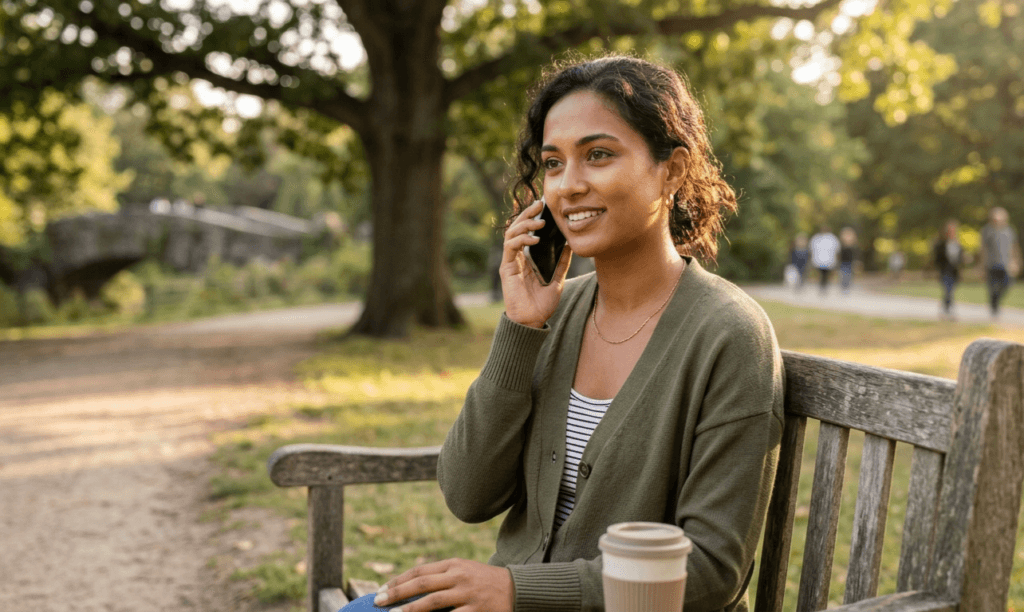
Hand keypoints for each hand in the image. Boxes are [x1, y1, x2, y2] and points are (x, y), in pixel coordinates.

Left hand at [372, 558, 513, 611]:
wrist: (518, 589)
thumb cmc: (485, 581)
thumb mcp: (464, 570)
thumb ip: (442, 576)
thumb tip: (411, 586)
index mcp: (454, 564)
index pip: (419, 571)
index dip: (398, 580)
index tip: (382, 590)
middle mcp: (459, 576)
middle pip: (421, 584)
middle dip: (396, 593)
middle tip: (377, 601)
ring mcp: (468, 594)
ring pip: (432, 602)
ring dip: (409, 610)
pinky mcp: (476, 611)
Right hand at [500, 199, 572, 327]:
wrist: (532, 321)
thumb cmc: (542, 304)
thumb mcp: (557, 280)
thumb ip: (562, 263)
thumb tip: (570, 245)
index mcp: (527, 258)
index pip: (527, 231)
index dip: (532, 217)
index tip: (544, 206)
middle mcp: (517, 257)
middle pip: (518, 228)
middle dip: (527, 214)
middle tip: (539, 205)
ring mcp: (510, 261)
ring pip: (512, 234)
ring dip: (525, 224)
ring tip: (540, 222)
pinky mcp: (506, 268)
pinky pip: (510, 247)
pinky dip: (521, 239)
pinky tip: (534, 239)